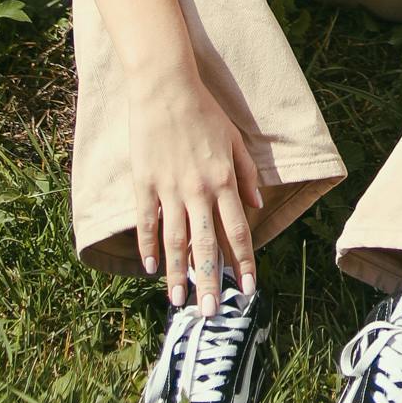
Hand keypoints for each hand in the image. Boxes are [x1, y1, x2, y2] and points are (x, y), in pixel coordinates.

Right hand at [127, 65, 262, 309]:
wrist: (165, 87)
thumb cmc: (204, 111)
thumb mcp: (234, 140)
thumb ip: (246, 174)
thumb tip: (256, 206)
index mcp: (223, 180)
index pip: (237, 231)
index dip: (244, 262)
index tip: (248, 290)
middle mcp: (198, 190)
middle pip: (206, 245)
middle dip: (211, 283)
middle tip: (212, 314)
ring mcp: (169, 189)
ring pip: (175, 241)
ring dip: (178, 274)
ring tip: (180, 302)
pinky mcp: (144, 183)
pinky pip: (147, 222)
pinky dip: (148, 246)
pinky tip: (150, 268)